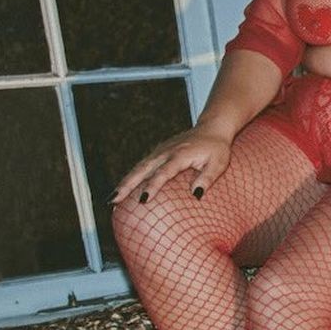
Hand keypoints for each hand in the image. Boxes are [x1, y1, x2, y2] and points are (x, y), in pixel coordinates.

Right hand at [113, 128, 235, 205]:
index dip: (152, 187)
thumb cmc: (217, 149)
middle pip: (142, 170)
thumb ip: (208, 178)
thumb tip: (196, 195)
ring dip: (124, 183)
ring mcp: (159, 152)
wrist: (211, 129)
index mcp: (179, 155)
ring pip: (138, 168)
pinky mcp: (157, 153)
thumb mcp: (219, 163)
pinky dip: (130, 178)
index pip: (163, 173)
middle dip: (126, 186)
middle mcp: (165, 153)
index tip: (143, 200)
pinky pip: (141, 166)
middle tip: (113, 200)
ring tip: (111, 199)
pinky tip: (123, 190)